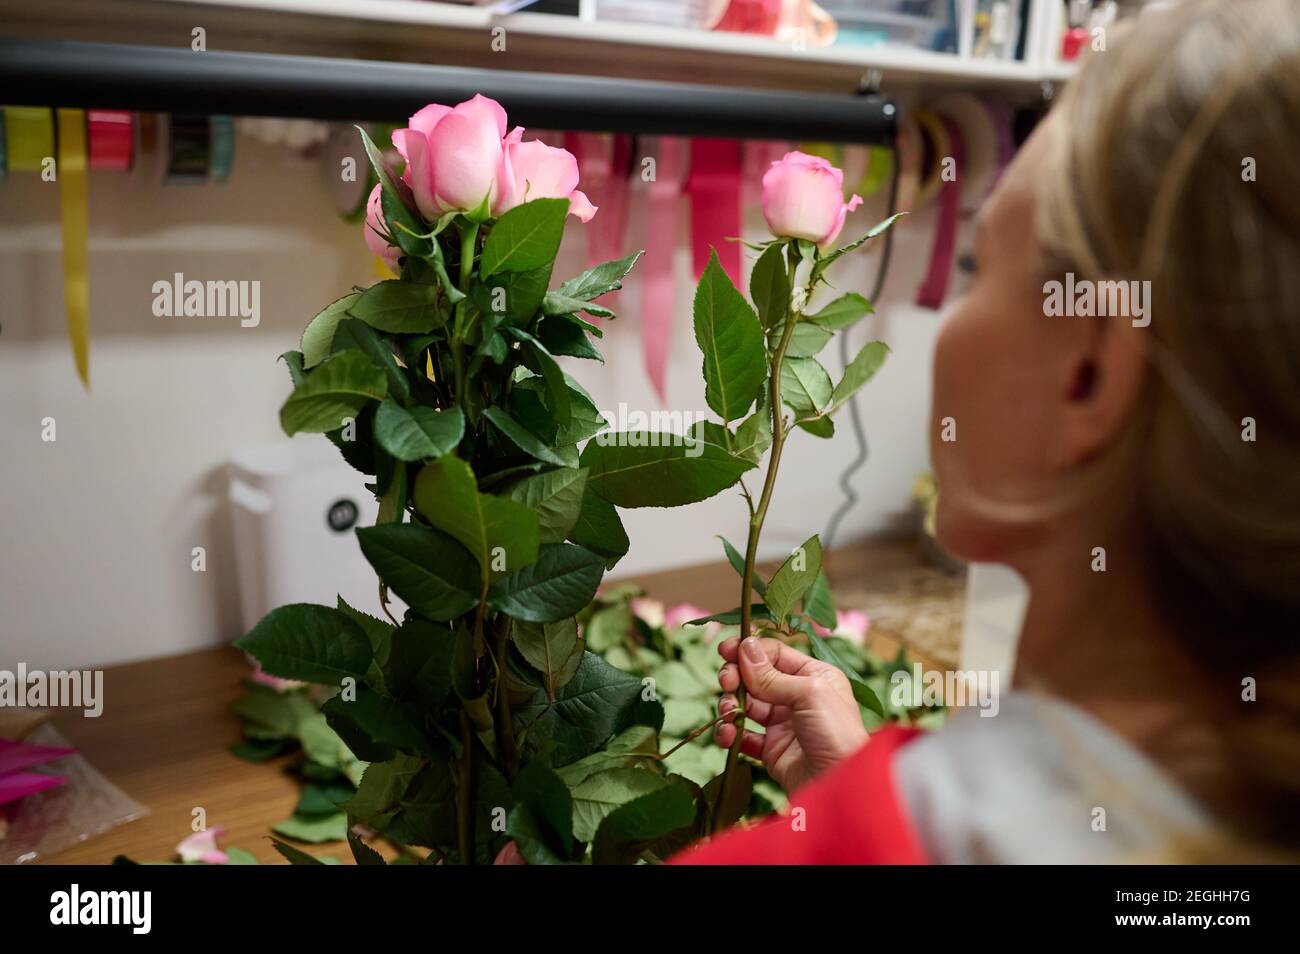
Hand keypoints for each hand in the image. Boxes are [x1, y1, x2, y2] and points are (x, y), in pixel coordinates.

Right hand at [716, 636, 868, 792]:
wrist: (841, 786)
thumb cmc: (837, 733)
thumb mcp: (809, 694)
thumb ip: (772, 675)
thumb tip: (745, 647)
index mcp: (813, 676)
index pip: (774, 654)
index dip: (749, 651)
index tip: (725, 650)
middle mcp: (797, 697)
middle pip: (755, 677)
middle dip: (736, 677)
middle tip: (726, 682)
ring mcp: (783, 724)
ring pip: (746, 705)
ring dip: (730, 705)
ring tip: (729, 714)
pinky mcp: (772, 750)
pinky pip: (743, 736)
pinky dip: (730, 733)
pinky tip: (727, 734)